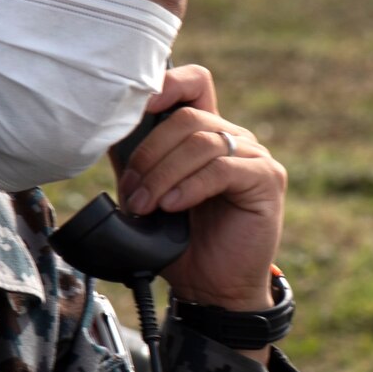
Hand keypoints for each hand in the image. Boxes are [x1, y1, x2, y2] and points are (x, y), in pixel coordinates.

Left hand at [111, 66, 283, 313]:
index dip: (166, 83)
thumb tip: (106, 133)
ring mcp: (254, 157)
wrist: (212, 288)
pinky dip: (190, 186)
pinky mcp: (266, 180)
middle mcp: (234, 139)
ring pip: (201, 143)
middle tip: (132, 191)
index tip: (139, 106)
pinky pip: (221, 169)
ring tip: (146, 205)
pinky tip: (173, 206)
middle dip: (150, 153)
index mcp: (207, 134)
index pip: (194, 83)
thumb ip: (136, 163)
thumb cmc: (182, 243)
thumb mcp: (148, 196)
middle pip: (187, 117)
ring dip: (163, 174)